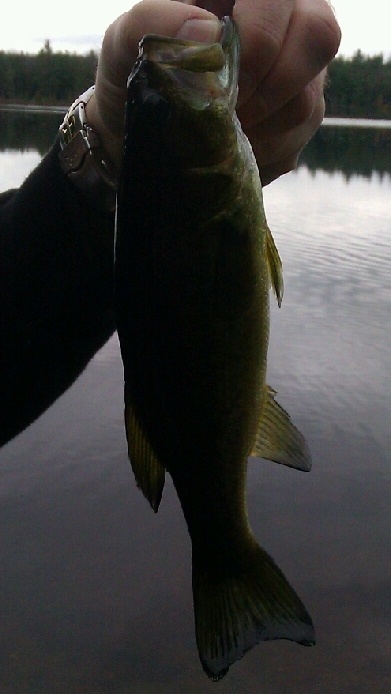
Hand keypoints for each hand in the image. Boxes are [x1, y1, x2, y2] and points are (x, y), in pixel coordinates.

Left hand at [86, 0, 340, 184]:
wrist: (142, 133)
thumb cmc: (138, 76)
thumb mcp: (125, 42)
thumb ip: (154, 21)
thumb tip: (209, 30)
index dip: (260, 40)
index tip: (221, 73)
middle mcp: (286, 22)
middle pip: (319, 36)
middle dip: (268, 84)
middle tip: (228, 106)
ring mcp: (300, 71)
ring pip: (307, 98)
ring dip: (258, 125)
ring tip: (222, 128)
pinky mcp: (301, 115)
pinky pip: (298, 137)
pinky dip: (260, 149)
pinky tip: (233, 144)